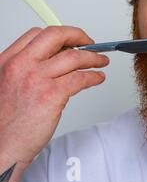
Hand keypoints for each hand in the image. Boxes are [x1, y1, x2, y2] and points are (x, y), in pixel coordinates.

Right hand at [0, 26, 108, 165]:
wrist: (1, 146)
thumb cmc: (5, 121)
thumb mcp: (7, 84)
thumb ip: (26, 69)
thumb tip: (55, 60)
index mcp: (8, 61)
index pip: (37, 34)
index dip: (60, 34)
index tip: (72, 39)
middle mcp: (21, 66)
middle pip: (57, 36)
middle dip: (79, 36)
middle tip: (90, 42)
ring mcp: (37, 79)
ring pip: (74, 57)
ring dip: (93, 58)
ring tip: (101, 62)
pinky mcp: (52, 95)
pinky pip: (80, 78)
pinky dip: (94, 76)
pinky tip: (97, 78)